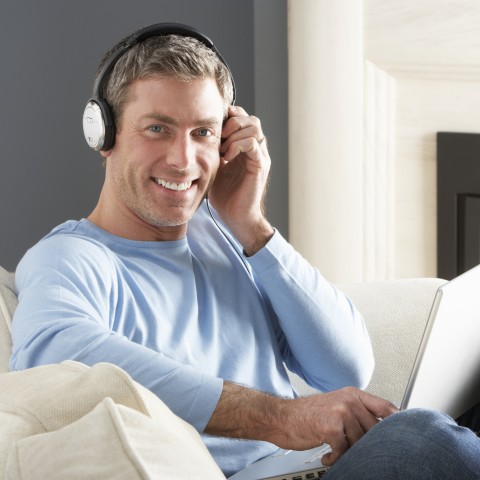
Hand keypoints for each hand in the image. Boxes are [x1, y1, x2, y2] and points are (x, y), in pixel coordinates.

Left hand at [208, 105, 273, 254]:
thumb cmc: (224, 195)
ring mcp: (260, 156)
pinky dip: (237, 145)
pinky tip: (226, 157)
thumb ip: (212, 150)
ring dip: (234, 133)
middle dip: (232, 123)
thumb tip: (195, 136)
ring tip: (222, 148)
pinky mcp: (260, 165)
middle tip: (217, 137)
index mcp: (245, 147)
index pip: (242, 118)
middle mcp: (256, 149)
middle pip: (250, 119)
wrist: (236, 216)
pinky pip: (253, 144)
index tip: (212, 129)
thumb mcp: (214, 167)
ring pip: (254, 127)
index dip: (228, 118)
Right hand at [275, 387, 398, 466]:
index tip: (405, 435)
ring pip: (360, 443)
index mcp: (353, 394)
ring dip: (348, 453)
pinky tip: (327, 456)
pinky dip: (335, 458)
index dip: (398, 422)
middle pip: (375, 430)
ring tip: (336, 452)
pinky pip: (344, 451)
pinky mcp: (331, 427)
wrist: (282, 417)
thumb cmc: (308, 415)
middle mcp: (349, 400)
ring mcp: (341, 412)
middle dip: (367, 445)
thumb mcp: (336, 406)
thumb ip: (358, 412)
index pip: (386, 407)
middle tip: (355, 451)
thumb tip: (381, 428)